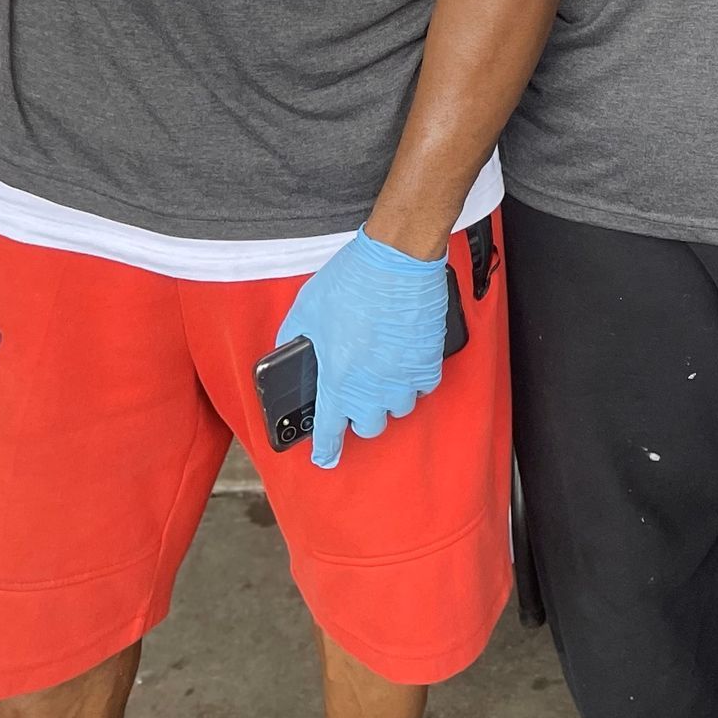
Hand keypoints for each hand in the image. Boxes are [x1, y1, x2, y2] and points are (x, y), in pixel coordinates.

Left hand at [277, 228, 449, 468]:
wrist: (398, 258)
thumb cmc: (351, 281)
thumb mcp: (306, 309)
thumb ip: (293, 338)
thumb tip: (289, 352)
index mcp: (337, 380)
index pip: (329, 432)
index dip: (326, 450)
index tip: (324, 458)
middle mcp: (372, 388)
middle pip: (369, 426)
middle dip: (359, 415)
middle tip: (354, 391)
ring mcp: (404, 377)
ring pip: (398, 408)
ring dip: (388, 397)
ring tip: (381, 372)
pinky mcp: (428, 361)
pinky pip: (422, 386)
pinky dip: (413, 379)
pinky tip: (404, 359)